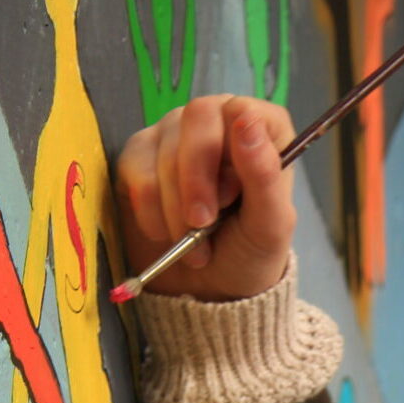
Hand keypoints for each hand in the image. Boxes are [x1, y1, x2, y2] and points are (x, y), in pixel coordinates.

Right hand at [114, 95, 296, 302]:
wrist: (208, 293)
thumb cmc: (247, 254)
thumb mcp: (269, 226)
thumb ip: (265, 175)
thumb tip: (246, 120)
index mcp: (261, 130)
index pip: (241, 110)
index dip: (232, 152)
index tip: (231, 195)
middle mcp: (217, 122)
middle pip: (196, 116)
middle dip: (196, 179)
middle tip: (203, 225)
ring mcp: (174, 135)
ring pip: (163, 147)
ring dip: (175, 207)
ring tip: (195, 246)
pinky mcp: (139, 157)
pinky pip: (134, 169)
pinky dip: (149, 211)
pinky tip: (166, 234)